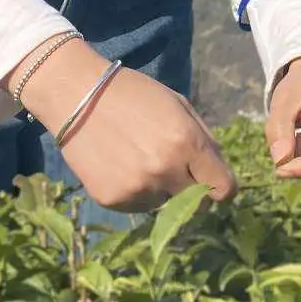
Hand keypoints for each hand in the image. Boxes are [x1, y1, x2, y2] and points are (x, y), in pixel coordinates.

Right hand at [14, 37, 237, 213]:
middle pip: (198, 207)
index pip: (224, 189)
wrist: (77, 95)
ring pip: (166, 206)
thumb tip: (220, 175)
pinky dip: (136, 192)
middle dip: (193, 192)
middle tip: (176, 172)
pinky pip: (138, 206)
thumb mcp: (178, 105)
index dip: (221, 187)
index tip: (212, 182)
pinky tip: (121, 165)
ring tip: (139, 159)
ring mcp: (137, 188)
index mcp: (187, 142)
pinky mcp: (113, 200)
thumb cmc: (134, 94)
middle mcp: (165, 170)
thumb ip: (205, 141)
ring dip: (162, 190)